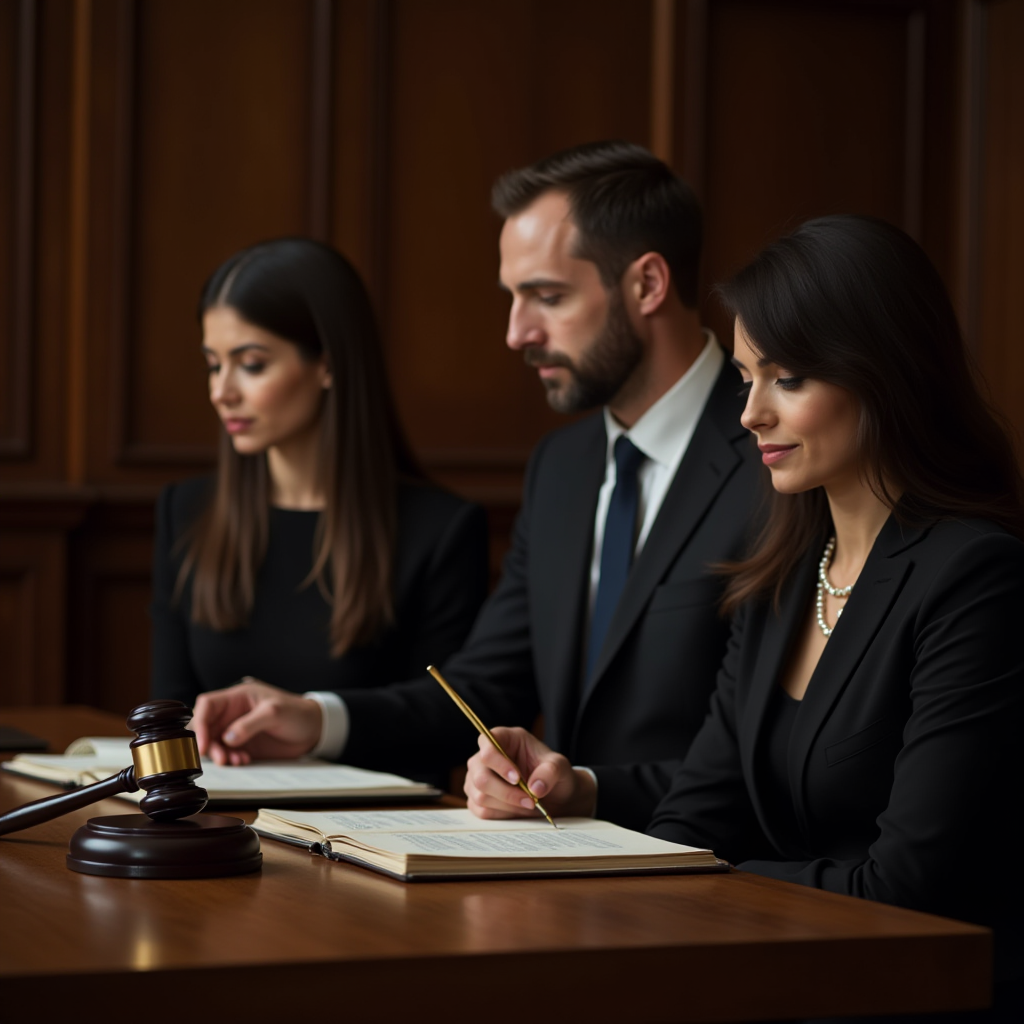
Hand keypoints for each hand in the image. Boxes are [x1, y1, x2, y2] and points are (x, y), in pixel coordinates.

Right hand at [190, 678, 321, 764]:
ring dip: (221, 754)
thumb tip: (227, 738)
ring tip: (237, 760)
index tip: (203, 744)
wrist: (315, 730)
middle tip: (221, 758)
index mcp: (238, 697)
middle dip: (209, 744)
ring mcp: (237, 730)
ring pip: (215, 743)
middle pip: (207, 726)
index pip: (207, 705)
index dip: (200, 723)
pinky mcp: (244, 745)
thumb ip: (250, 724)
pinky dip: (231, 760)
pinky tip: (243, 761)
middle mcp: (233, 713)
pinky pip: (228, 753)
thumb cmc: (297, 712)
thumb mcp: (274, 713)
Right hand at [463, 727, 596, 820]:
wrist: (554, 794)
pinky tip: (518, 809)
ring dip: (507, 805)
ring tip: (528, 804)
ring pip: (480, 796)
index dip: (498, 762)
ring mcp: (477, 778)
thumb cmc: (553, 773)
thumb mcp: (559, 766)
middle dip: (506, 792)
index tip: (517, 778)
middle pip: (481, 776)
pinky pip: (481, 811)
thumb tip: (535, 788)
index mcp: (504, 738)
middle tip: (530, 799)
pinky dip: (502, 814)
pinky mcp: (477, 798)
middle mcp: (485, 757)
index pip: (487, 744)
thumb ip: (550, 772)